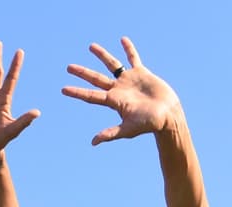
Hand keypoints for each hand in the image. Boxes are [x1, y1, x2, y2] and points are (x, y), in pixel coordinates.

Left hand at [62, 37, 182, 145]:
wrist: (168, 115)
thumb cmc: (149, 124)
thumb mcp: (128, 129)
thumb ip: (110, 133)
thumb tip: (93, 142)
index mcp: (113, 101)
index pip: (90, 96)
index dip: (77, 92)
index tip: (63, 89)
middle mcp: (118, 90)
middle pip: (96, 79)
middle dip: (82, 73)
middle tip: (68, 67)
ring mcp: (129, 81)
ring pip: (112, 65)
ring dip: (102, 56)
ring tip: (91, 46)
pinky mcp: (142, 74)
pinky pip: (133, 58)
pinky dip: (129, 50)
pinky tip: (123, 40)